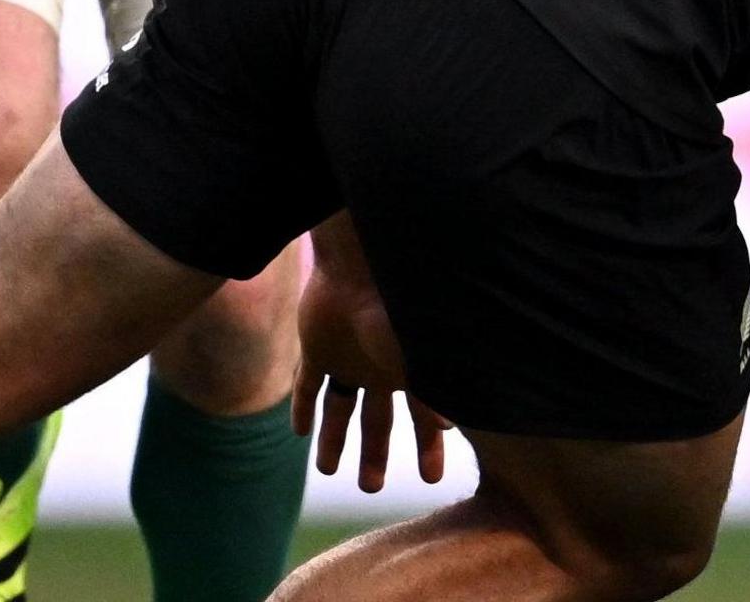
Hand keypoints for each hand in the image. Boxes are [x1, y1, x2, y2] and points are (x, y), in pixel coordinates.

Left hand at [293, 241, 449, 491]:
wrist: (358, 261)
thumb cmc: (396, 302)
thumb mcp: (417, 349)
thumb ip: (433, 385)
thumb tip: (451, 424)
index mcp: (407, 369)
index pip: (420, 418)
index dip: (427, 448)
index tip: (431, 478)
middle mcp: (378, 368)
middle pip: (376, 421)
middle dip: (374, 455)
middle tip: (371, 488)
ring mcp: (347, 358)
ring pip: (338, 409)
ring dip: (333, 440)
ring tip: (328, 471)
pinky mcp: (317, 348)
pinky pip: (307, 385)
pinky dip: (302, 408)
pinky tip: (298, 432)